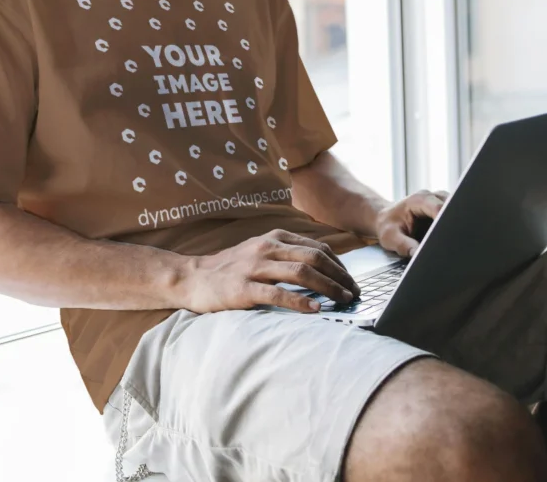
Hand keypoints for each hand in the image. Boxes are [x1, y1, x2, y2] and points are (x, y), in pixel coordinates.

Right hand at [182, 229, 361, 313]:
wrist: (192, 278)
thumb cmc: (230, 269)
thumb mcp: (260, 253)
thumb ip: (287, 256)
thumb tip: (322, 271)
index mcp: (275, 238)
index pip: (317, 248)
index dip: (339, 265)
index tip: (351, 281)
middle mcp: (267, 248)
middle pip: (315, 258)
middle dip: (340, 276)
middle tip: (354, 293)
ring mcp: (255, 267)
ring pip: (301, 272)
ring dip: (328, 287)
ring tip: (343, 300)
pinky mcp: (243, 288)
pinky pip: (278, 293)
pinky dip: (300, 301)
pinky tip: (315, 309)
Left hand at [374, 189, 449, 257]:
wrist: (386, 219)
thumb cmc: (388, 226)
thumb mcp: (390, 237)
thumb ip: (404, 245)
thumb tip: (419, 255)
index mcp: (419, 200)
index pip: (439, 208)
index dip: (446, 222)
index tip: (447, 236)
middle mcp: (433, 197)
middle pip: (452, 208)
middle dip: (453, 224)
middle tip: (450, 242)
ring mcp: (441, 202)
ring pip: (457, 212)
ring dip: (454, 226)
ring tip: (450, 242)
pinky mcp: (446, 210)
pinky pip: (455, 217)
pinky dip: (453, 227)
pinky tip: (449, 239)